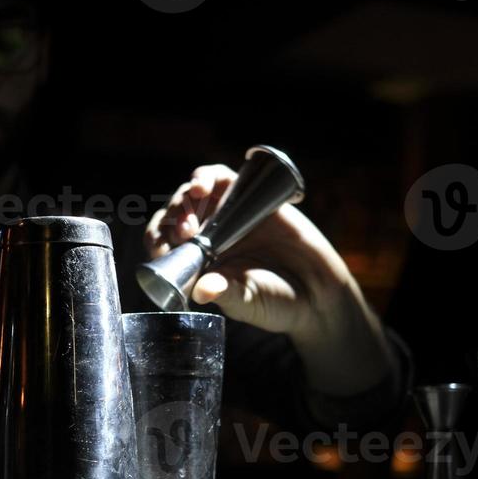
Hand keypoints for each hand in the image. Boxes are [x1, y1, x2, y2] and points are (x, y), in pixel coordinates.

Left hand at [145, 164, 394, 397]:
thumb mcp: (246, 302)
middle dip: (173, 216)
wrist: (319, 292)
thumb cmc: (276, 303)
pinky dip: (209, 176)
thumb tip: (201, 291)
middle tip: (186, 229)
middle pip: (175, 215)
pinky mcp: (249, 199)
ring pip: (195, 194)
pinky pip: (222, 179)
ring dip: (188, 192)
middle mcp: (207, 238)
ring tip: (195, 196)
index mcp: (197, 264)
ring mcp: (227, 217)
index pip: (163, 245)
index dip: (158, 240)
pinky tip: (206, 184)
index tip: (164, 247)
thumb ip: (224, 293)